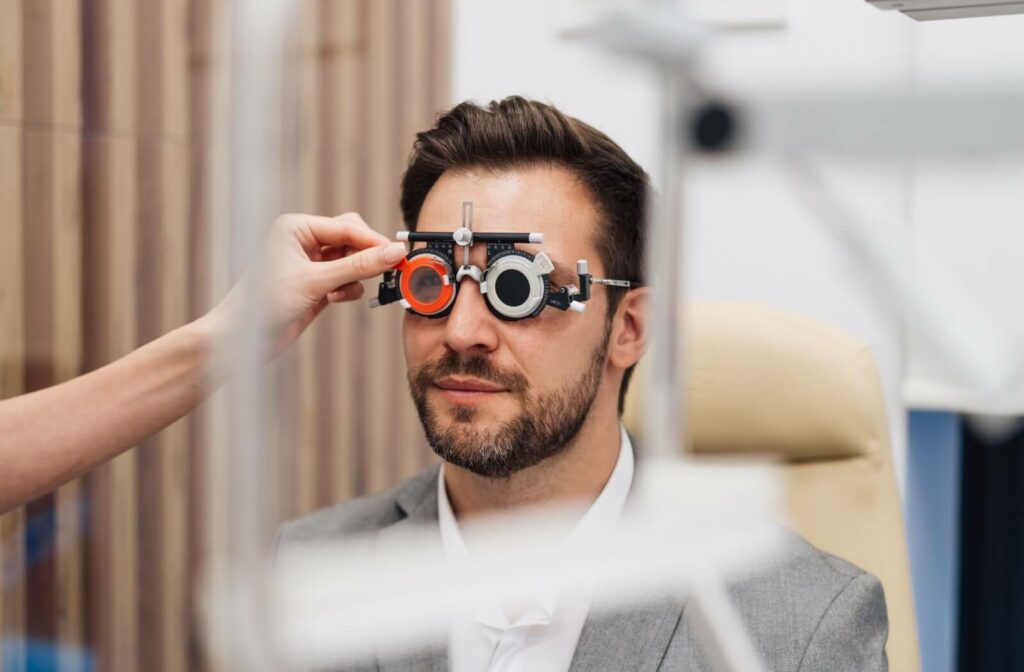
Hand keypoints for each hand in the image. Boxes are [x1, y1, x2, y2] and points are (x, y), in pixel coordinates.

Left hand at [208, 212, 406, 357]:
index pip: (347, 227)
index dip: (374, 241)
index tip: (398, 255)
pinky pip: (346, 279)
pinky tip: (334, 299)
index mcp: (296, 227)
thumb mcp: (316, 281)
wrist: (242, 340)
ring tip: (344, 291)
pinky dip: (347, 289)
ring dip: (355, 276)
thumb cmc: (263, 304)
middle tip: (388, 270)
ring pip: (352, 260)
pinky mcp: (316, 284)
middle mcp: (303, 240)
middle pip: (352, 239)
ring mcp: (310, 263)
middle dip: (367, 257)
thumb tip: (394, 252)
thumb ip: (358, 266)